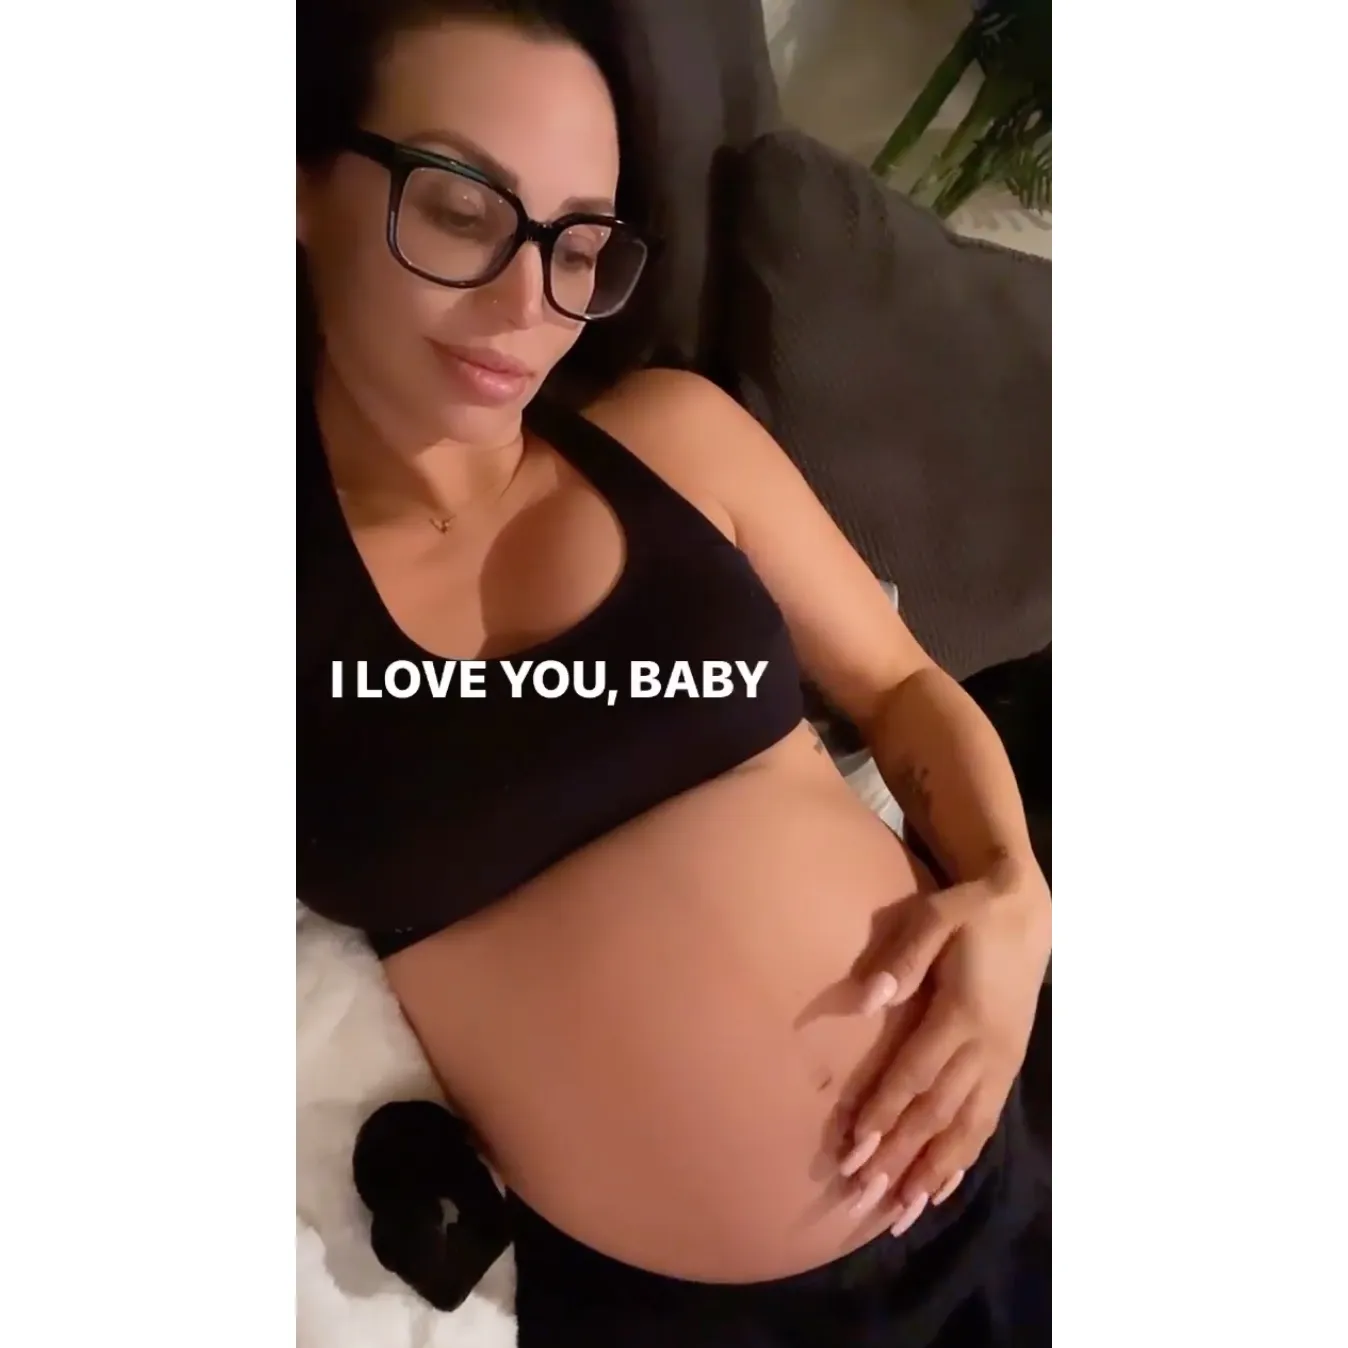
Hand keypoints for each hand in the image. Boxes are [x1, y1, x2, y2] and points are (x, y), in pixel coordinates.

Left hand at [837, 854, 1049, 1226]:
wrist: (1025, 911)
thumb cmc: (968, 913)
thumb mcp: (935, 917)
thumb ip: (903, 957)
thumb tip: (866, 998)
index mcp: (962, 1014)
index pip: (917, 1074)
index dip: (885, 1112)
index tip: (854, 1148)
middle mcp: (986, 1048)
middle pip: (938, 1112)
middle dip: (900, 1156)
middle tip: (863, 1193)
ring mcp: (1001, 1063)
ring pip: (964, 1129)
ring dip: (930, 1172)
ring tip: (899, 1211)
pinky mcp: (1008, 1068)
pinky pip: (985, 1123)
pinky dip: (962, 1160)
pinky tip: (939, 1190)